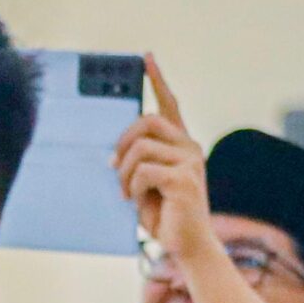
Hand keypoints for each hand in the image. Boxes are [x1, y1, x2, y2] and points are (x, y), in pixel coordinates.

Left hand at [115, 56, 215, 263]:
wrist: (186, 244)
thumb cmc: (164, 214)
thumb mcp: (145, 183)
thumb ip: (136, 163)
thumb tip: (113, 157)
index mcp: (181, 144)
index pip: (169, 104)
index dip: (158, 80)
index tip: (146, 58)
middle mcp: (190, 146)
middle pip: (145, 121)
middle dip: (122, 144)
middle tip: (115, 169)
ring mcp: (190, 160)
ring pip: (139, 148)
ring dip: (124, 174)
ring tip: (130, 194)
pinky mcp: (185, 178)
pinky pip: (143, 171)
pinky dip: (132, 187)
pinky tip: (137, 202)